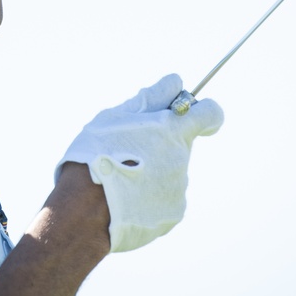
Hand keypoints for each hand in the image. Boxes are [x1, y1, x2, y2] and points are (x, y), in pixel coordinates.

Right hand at [55, 74, 222, 252]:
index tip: (188, 116)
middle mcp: (182, 158)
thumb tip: (175, 83)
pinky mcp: (173, 212)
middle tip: (127, 151)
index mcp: (172, 129)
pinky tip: (125, 198)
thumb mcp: (115, 117)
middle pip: (180, 144)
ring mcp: (179, 187)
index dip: (204, 112)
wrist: (84, 211)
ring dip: (151, 171)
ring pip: (170, 171)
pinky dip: (148, 196)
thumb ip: (150, 98)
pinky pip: (164, 197)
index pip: (211, 113)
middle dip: (159, 144)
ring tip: (120, 178)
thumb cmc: (95, 155)